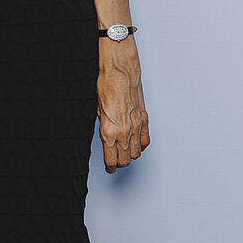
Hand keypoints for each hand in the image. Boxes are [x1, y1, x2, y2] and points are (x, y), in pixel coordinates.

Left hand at [98, 38, 148, 172]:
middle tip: (116, 163)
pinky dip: (142, 145)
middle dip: (119, 163)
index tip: (109, 169)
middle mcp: (123, 132)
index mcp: (108, 131)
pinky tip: (137, 144)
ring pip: (137, 152)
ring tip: (125, 154)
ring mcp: (136, 127)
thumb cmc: (105, 87)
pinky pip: (146, 140)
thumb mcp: (97, 111)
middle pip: (125, 159)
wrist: (119, 73)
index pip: (111, 159)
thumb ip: (103, 128)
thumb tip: (107, 139)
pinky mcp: (144, 120)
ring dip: (131, 156)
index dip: (110, 167)